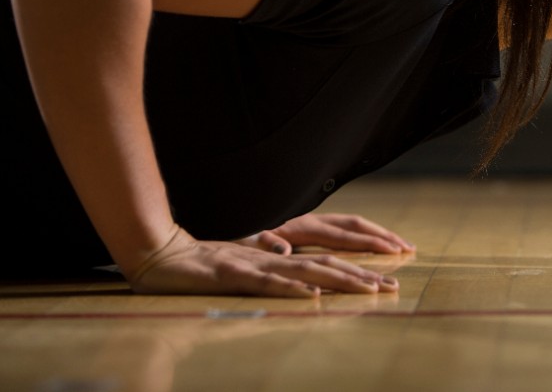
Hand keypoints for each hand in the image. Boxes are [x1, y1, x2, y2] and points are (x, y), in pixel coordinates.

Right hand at [128, 226, 398, 297]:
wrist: (158, 256)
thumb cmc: (201, 266)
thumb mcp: (242, 269)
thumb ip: (268, 266)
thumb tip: (294, 264)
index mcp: (277, 255)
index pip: (327, 257)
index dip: (359, 266)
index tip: (388, 280)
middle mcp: (272, 256)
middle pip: (326, 263)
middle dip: (363, 275)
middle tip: (393, 287)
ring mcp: (253, 264)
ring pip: (305, 271)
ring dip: (340, 280)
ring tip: (369, 290)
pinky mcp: (231, 275)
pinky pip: (266, 283)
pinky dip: (290, 289)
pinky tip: (312, 297)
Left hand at [238, 213, 415, 255]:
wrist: (229, 209)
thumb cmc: (236, 231)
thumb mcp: (246, 237)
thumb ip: (265, 242)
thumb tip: (284, 250)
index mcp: (301, 225)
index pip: (343, 235)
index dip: (369, 243)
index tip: (393, 250)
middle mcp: (311, 219)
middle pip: (355, 224)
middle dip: (383, 235)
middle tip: (407, 247)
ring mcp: (311, 219)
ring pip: (352, 223)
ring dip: (377, 233)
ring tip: (400, 243)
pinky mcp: (307, 223)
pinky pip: (343, 227)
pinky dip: (362, 233)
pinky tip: (372, 241)